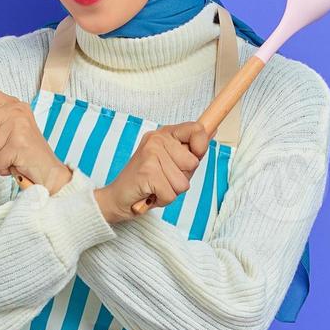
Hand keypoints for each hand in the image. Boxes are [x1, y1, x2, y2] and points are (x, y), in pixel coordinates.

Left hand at [0, 82, 71, 191]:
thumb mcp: (9, 128)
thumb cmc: (26, 151)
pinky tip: (15, 163)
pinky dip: (2, 168)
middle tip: (2, 146)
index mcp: (12, 104)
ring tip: (9, 155)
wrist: (49, 170)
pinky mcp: (18, 145)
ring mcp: (18, 127)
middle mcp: (15, 112)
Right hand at [94, 121, 209, 223]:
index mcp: (164, 134)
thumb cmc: (145, 181)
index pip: (197, 129)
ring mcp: (151, 154)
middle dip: (181, 178)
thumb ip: (190, 149)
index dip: (200, 147)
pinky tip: (150, 193)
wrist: (116, 198)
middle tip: (162, 178)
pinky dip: (162, 200)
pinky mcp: (147, 172)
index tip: (189, 159)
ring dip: (171, 192)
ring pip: (183, 183)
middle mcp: (157, 140)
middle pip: (193, 163)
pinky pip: (171, 194)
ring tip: (155, 186)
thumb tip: (212, 129)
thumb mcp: (170, 161)